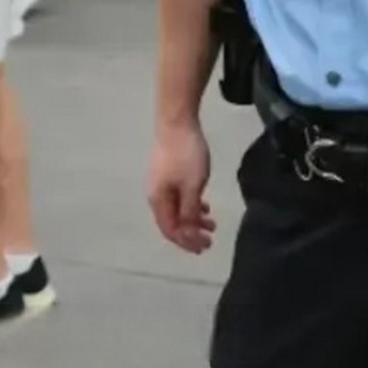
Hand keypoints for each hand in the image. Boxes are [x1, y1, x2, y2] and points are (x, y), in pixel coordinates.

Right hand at [147, 121, 215, 253]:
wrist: (176, 120)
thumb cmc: (186, 156)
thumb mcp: (192, 187)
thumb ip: (189, 212)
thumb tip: (187, 233)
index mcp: (158, 200)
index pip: (170, 230)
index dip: (186, 242)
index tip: (205, 247)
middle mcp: (155, 193)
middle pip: (172, 221)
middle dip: (191, 233)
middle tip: (210, 239)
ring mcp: (160, 181)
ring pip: (177, 207)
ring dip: (193, 218)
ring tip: (212, 221)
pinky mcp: (167, 170)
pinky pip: (178, 195)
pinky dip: (191, 203)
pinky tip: (203, 203)